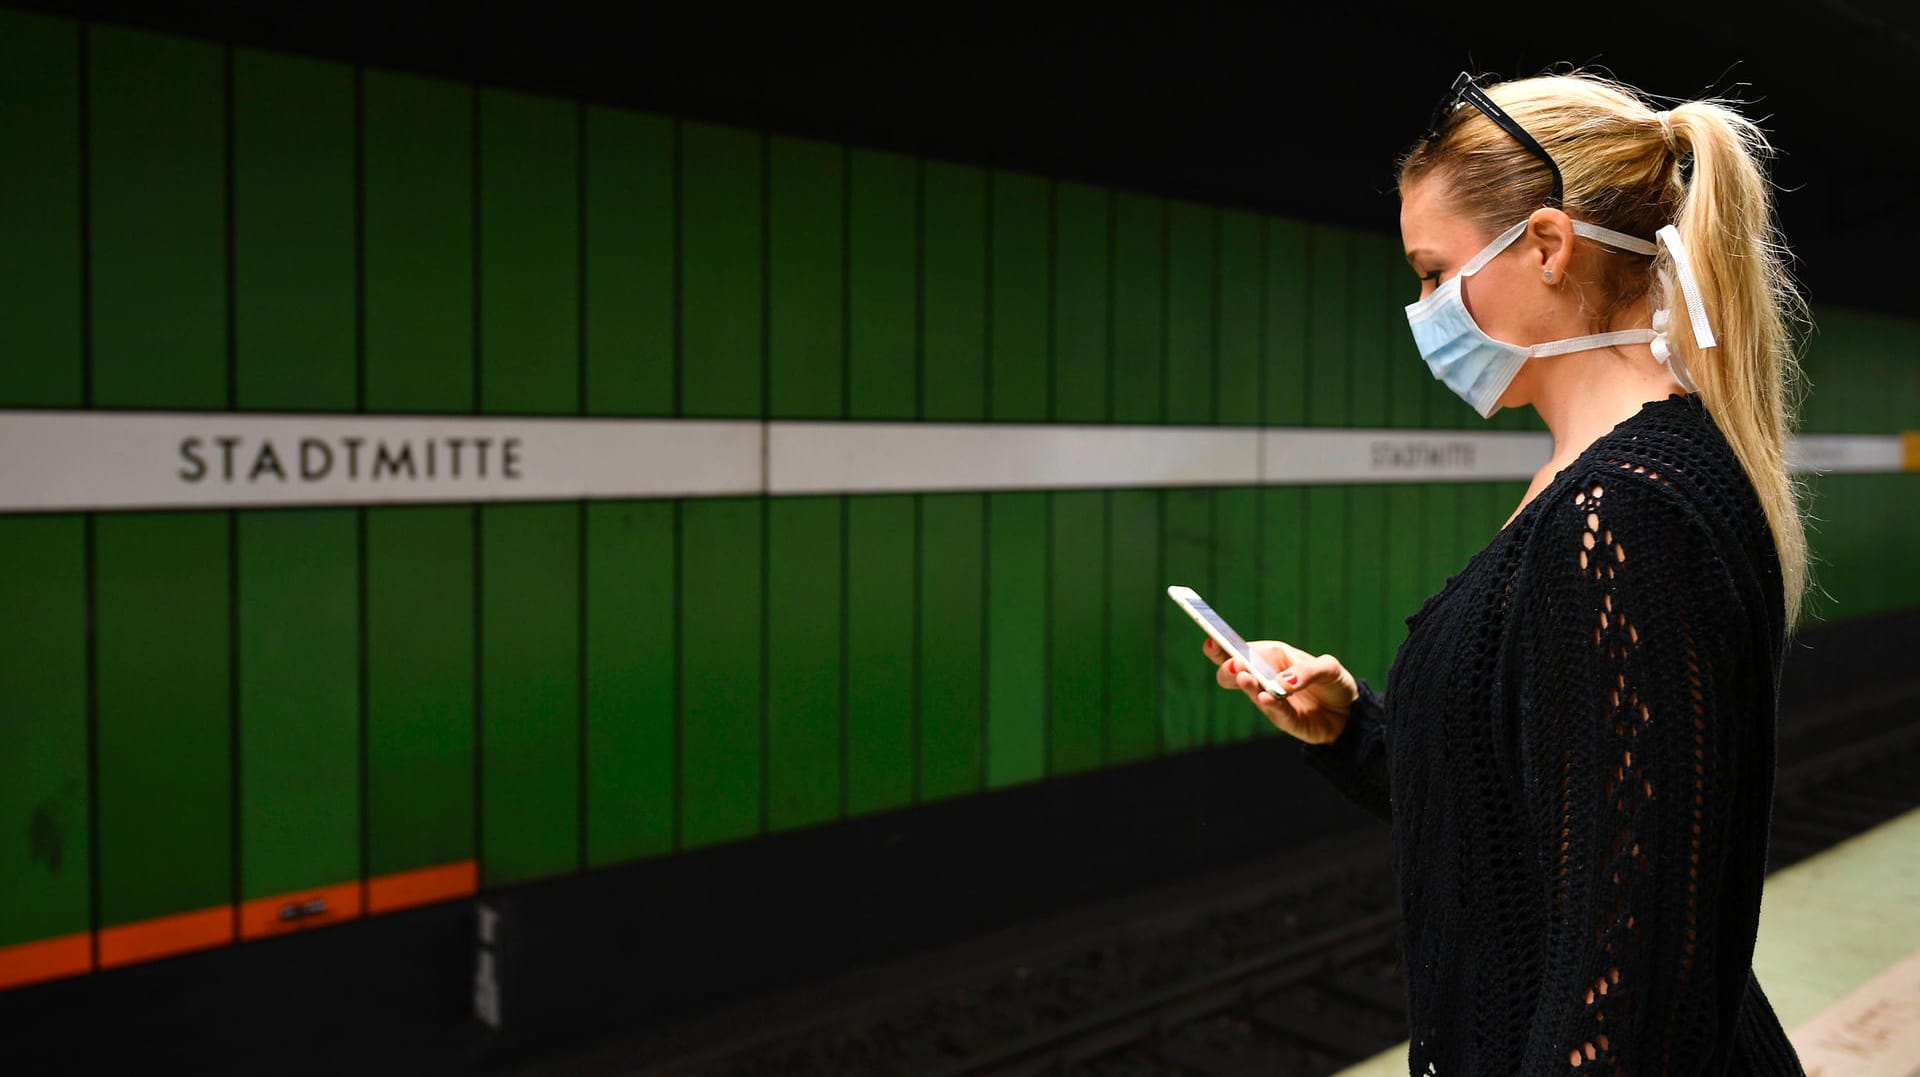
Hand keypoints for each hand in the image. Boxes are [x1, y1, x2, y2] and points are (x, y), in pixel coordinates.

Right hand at [1201, 636, 1357, 745]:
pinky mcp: (1283, 720)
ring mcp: (1270, 700)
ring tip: (1244, 677)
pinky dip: (1269, 704)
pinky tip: (1265, 697)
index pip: (1240, 650)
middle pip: (1234, 674)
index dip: (1222, 646)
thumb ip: (1306, 671)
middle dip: (1229, 669)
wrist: (1349, 714)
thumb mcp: (1328, 668)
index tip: (1211, 642)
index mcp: (1270, 656)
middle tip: (1234, 666)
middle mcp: (1265, 678)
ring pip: (1251, 692)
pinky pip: (1274, 712)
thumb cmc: (1333, 682)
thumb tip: (1283, 682)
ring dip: (1247, 685)